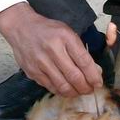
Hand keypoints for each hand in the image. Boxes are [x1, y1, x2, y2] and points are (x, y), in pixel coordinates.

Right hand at [0, 4, 115, 96]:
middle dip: (86, 87)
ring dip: (75, 92)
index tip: (98, 83)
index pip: (84, 61)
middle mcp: (52, 50)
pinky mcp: (33, 72)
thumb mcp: (67, 33)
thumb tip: (95, 71)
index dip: (94, 76)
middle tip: (90, 90)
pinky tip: (66, 89)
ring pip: (63, 86)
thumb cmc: (47, 30)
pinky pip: (51, 87)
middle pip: (74, 77)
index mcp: (64, 37)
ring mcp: (41, 62)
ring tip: (79, 91)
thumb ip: (80, 51)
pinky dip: (61, 91)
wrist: (21, 27)